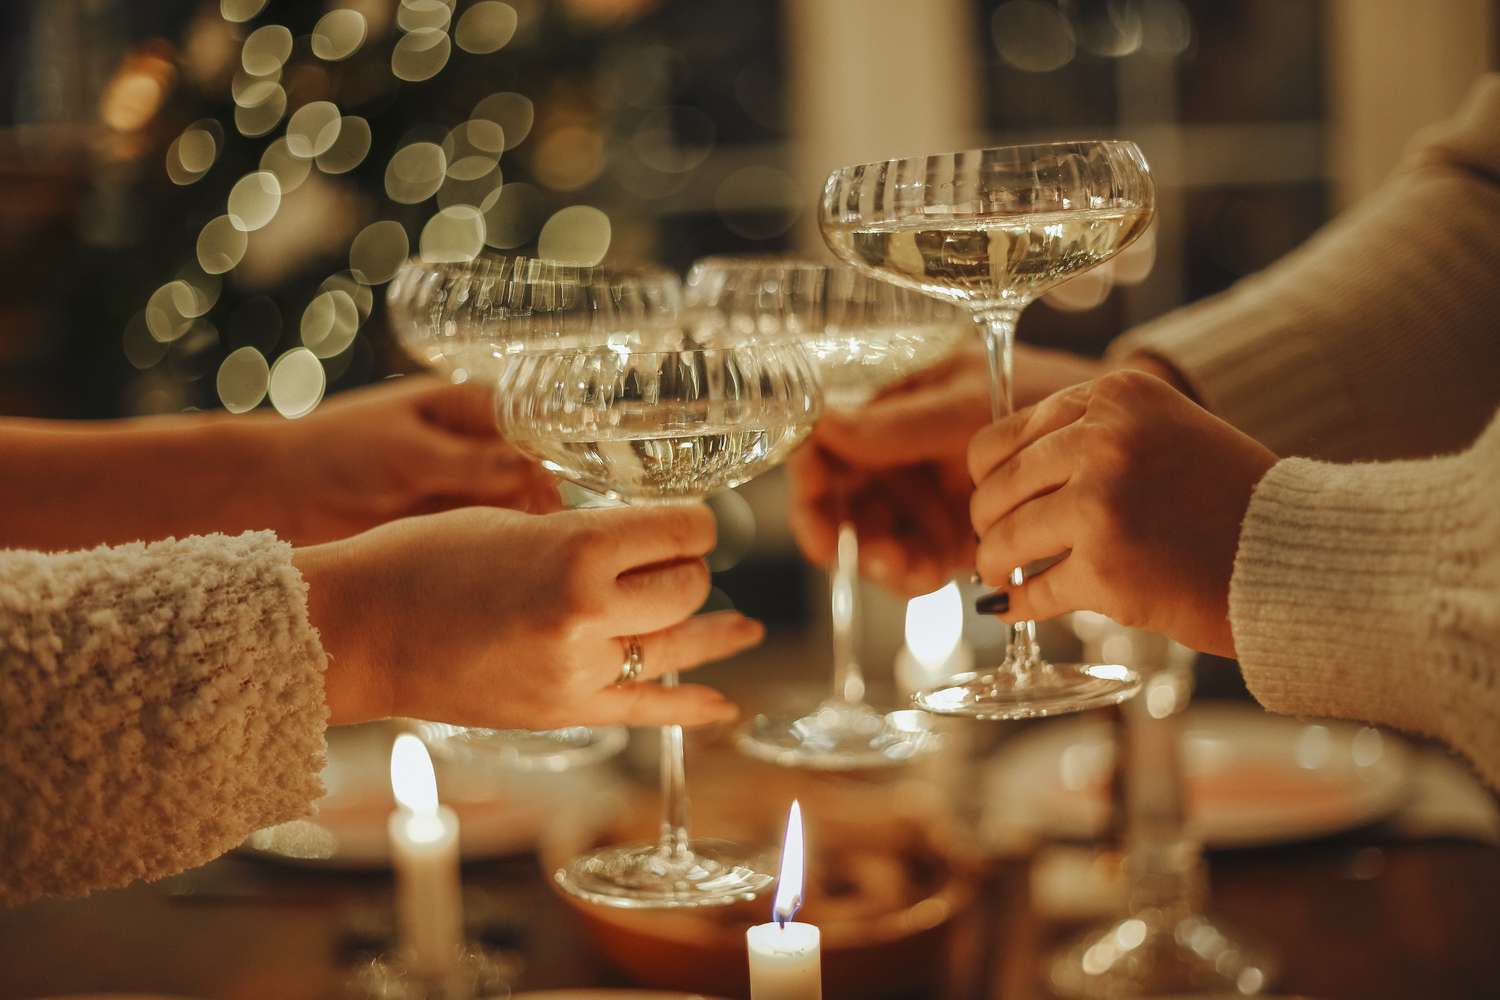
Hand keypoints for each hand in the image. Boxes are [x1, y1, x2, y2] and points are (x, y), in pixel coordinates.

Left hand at [257, 376, 559, 543]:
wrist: (273, 493)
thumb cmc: (334, 452)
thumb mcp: (408, 453)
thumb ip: (472, 464)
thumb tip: (538, 474)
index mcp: (470, 408)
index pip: (538, 427)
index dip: (561, 460)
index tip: (571, 497)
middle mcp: (476, 445)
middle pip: (535, 473)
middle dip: (548, 504)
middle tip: (561, 542)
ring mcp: (463, 486)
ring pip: (517, 509)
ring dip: (526, 533)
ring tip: (540, 563)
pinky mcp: (448, 523)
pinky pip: (489, 537)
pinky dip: (501, 552)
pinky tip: (513, 574)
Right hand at [297, 504, 763, 728]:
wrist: (358, 631)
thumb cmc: (419, 559)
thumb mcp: (510, 522)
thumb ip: (582, 533)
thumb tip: (638, 540)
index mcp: (575, 553)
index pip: (680, 531)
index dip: (692, 520)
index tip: (688, 515)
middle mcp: (588, 617)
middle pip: (684, 587)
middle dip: (684, 567)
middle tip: (667, 556)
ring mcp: (578, 672)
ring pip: (673, 644)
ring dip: (705, 627)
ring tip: (744, 627)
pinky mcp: (563, 712)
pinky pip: (646, 711)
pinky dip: (691, 706)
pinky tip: (725, 705)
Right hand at [788, 344, 1103, 594]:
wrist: (1102, 430)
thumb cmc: (1035, 388)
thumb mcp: (966, 401)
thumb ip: (899, 422)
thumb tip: (822, 423)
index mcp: (886, 410)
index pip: (822, 447)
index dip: (808, 485)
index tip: (819, 515)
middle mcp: (892, 456)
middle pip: (837, 504)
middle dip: (844, 537)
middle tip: (874, 555)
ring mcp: (917, 498)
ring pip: (871, 540)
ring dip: (880, 562)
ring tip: (911, 570)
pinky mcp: (945, 534)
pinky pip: (912, 564)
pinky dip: (914, 576)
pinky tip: (931, 576)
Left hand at [967, 370, 1276, 655]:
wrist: (1299, 552)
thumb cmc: (1231, 498)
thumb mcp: (1163, 429)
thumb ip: (1090, 435)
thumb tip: (999, 473)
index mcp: (1114, 397)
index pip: (1004, 436)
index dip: (988, 477)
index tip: (993, 498)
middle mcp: (1103, 440)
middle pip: (996, 490)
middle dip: (988, 524)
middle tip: (995, 548)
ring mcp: (1101, 504)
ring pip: (1005, 541)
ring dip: (997, 565)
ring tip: (1004, 576)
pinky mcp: (1105, 569)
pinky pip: (1034, 594)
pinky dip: (1019, 606)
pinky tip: (1016, 607)